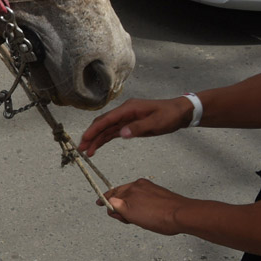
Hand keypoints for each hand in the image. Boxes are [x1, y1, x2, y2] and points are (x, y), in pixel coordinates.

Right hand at [79, 97, 193, 156]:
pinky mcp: (128, 125)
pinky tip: (97, 147)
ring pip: (106, 129)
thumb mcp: (156, 123)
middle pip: (103, 124)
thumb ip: (138, 128)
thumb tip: (121, 134)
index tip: (85, 138)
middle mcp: (124, 112)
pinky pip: (113, 132)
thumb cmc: (169, 115)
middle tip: (81, 148)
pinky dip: (104, 139)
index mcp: (129, 109)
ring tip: (87, 152)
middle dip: (91, 135)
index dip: (95, 129)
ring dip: (96, 139)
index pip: (107, 119)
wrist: (179, 112)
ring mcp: (125, 118)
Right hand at [97, 178, 186, 235]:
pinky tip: (146, 215)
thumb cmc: (159, 216)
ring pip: (134, 197)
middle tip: (123, 219)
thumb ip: (117, 206)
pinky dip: (140, 206)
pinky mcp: (160, 194)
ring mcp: (151, 189)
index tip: (100, 204)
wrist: (183, 216)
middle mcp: (140, 185)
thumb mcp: (131, 214)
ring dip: (130, 208)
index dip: (105, 200)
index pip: (112, 193)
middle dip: (119, 206)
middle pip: (122, 195)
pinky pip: (144, 199)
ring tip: (137, 220)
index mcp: (132, 188)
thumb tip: (109, 201)